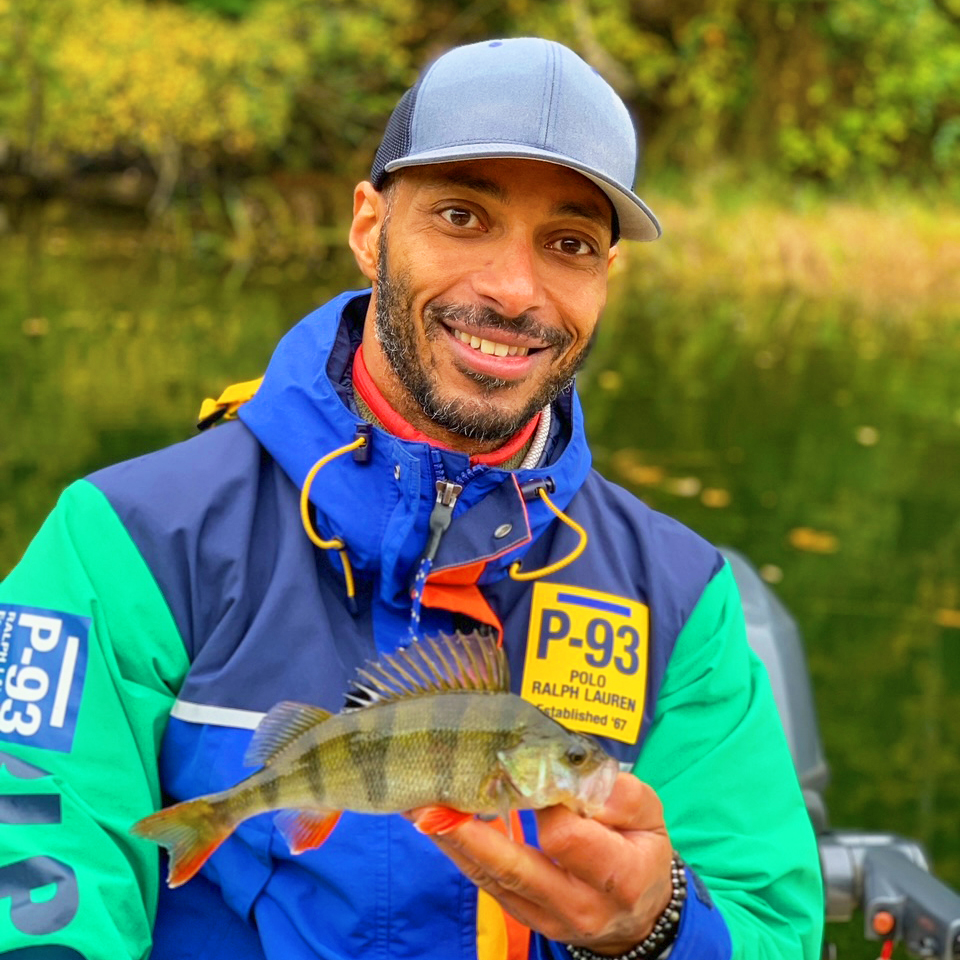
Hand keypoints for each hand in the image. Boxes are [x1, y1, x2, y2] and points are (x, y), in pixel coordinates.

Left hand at [412, 773, 673, 955]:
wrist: (638, 913)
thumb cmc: (641, 849)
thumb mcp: (649, 816)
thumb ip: (619, 793)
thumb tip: (574, 775)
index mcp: (618, 877)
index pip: (565, 837)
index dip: (544, 802)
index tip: (528, 771)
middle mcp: (580, 906)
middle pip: (516, 869)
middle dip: (471, 833)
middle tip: (434, 800)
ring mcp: (548, 918)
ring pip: (493, 879)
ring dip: (454, 841)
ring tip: (420, 807)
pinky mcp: (525, 917)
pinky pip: (487, 885)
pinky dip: (461, 853)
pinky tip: (438, 825)